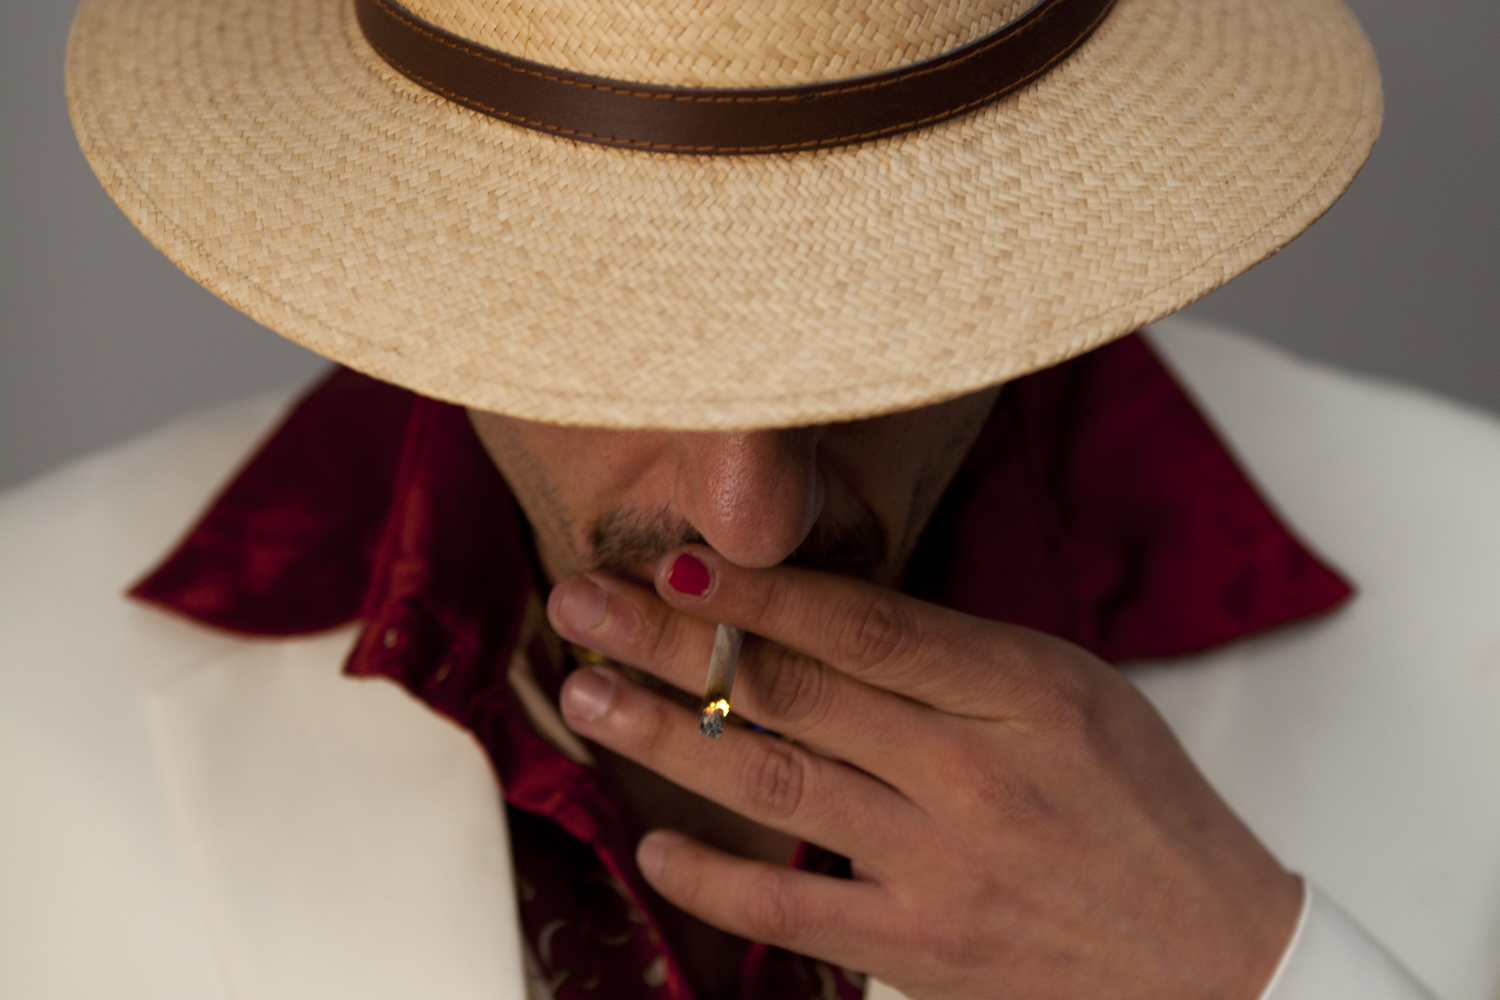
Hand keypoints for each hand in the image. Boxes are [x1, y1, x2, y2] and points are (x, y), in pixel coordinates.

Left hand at [546, 546, 1302, 999]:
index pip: (860, 623)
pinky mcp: (922, 948)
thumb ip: (947, 655)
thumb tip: (809, 611)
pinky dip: (715, 878)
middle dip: (670, 642)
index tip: (668, 558)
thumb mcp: (1065, 692)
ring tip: (584, 695)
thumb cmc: (1137, 800)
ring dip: (664, 738)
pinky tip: (651, 841)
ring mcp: (941, 867)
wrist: (1208, 953)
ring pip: (772, 787)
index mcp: (1018, 689)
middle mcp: (971, 774)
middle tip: (580, 603)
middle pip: (793, 692)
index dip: (753, 589)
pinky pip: (794, 911)